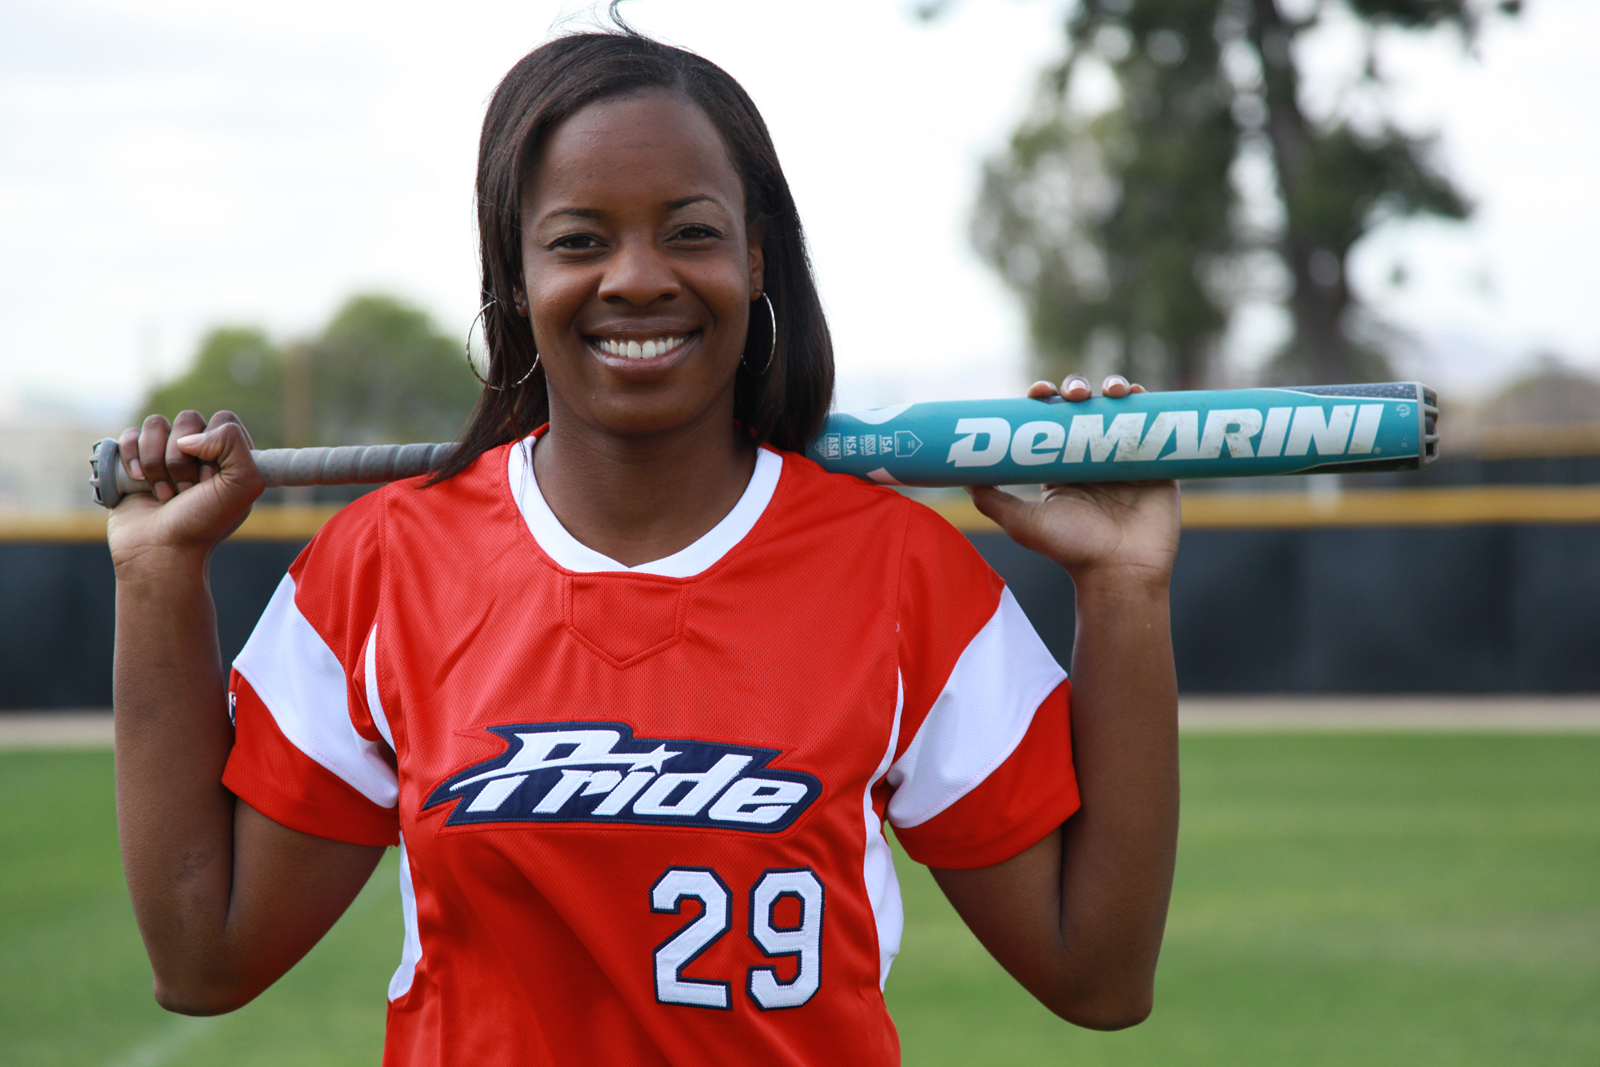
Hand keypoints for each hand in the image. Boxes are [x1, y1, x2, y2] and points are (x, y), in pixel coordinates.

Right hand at [107, 410, 264, 574]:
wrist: (159, 552)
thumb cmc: (203, 523)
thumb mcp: (242, 485)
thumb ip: (235, 444)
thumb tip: (189, 437)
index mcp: (231, 457)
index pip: (224, 420)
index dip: (216, 447)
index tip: (212, 481)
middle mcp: (200, 453)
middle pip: (188, 419)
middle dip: (183, 459)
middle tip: (186, 491)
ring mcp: (165, 456)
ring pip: (155, 424)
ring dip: (157, 462)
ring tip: (164, 494)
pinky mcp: (134, 462)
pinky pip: (129, 435)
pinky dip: (131, 457)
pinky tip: (138, 481)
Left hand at [968, 374, 1179, 586]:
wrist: (1120, 572)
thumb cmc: (1070, 551)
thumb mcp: (1022, 523)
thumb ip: (991, 500)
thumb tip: (957, 476)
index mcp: (1062, 465)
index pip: (1051, 419)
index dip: (1045, 398)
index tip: (1039, 392)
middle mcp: (1093, 456)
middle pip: (1085, 406)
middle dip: (1078, 388)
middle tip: (1075, 394)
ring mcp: (1125, 457)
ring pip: (1120, 407)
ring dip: (1114, 387)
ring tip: (1112, 390)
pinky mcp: (1157, 462)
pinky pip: (1155, 424)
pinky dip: (1148, 403)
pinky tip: (1139, 394)